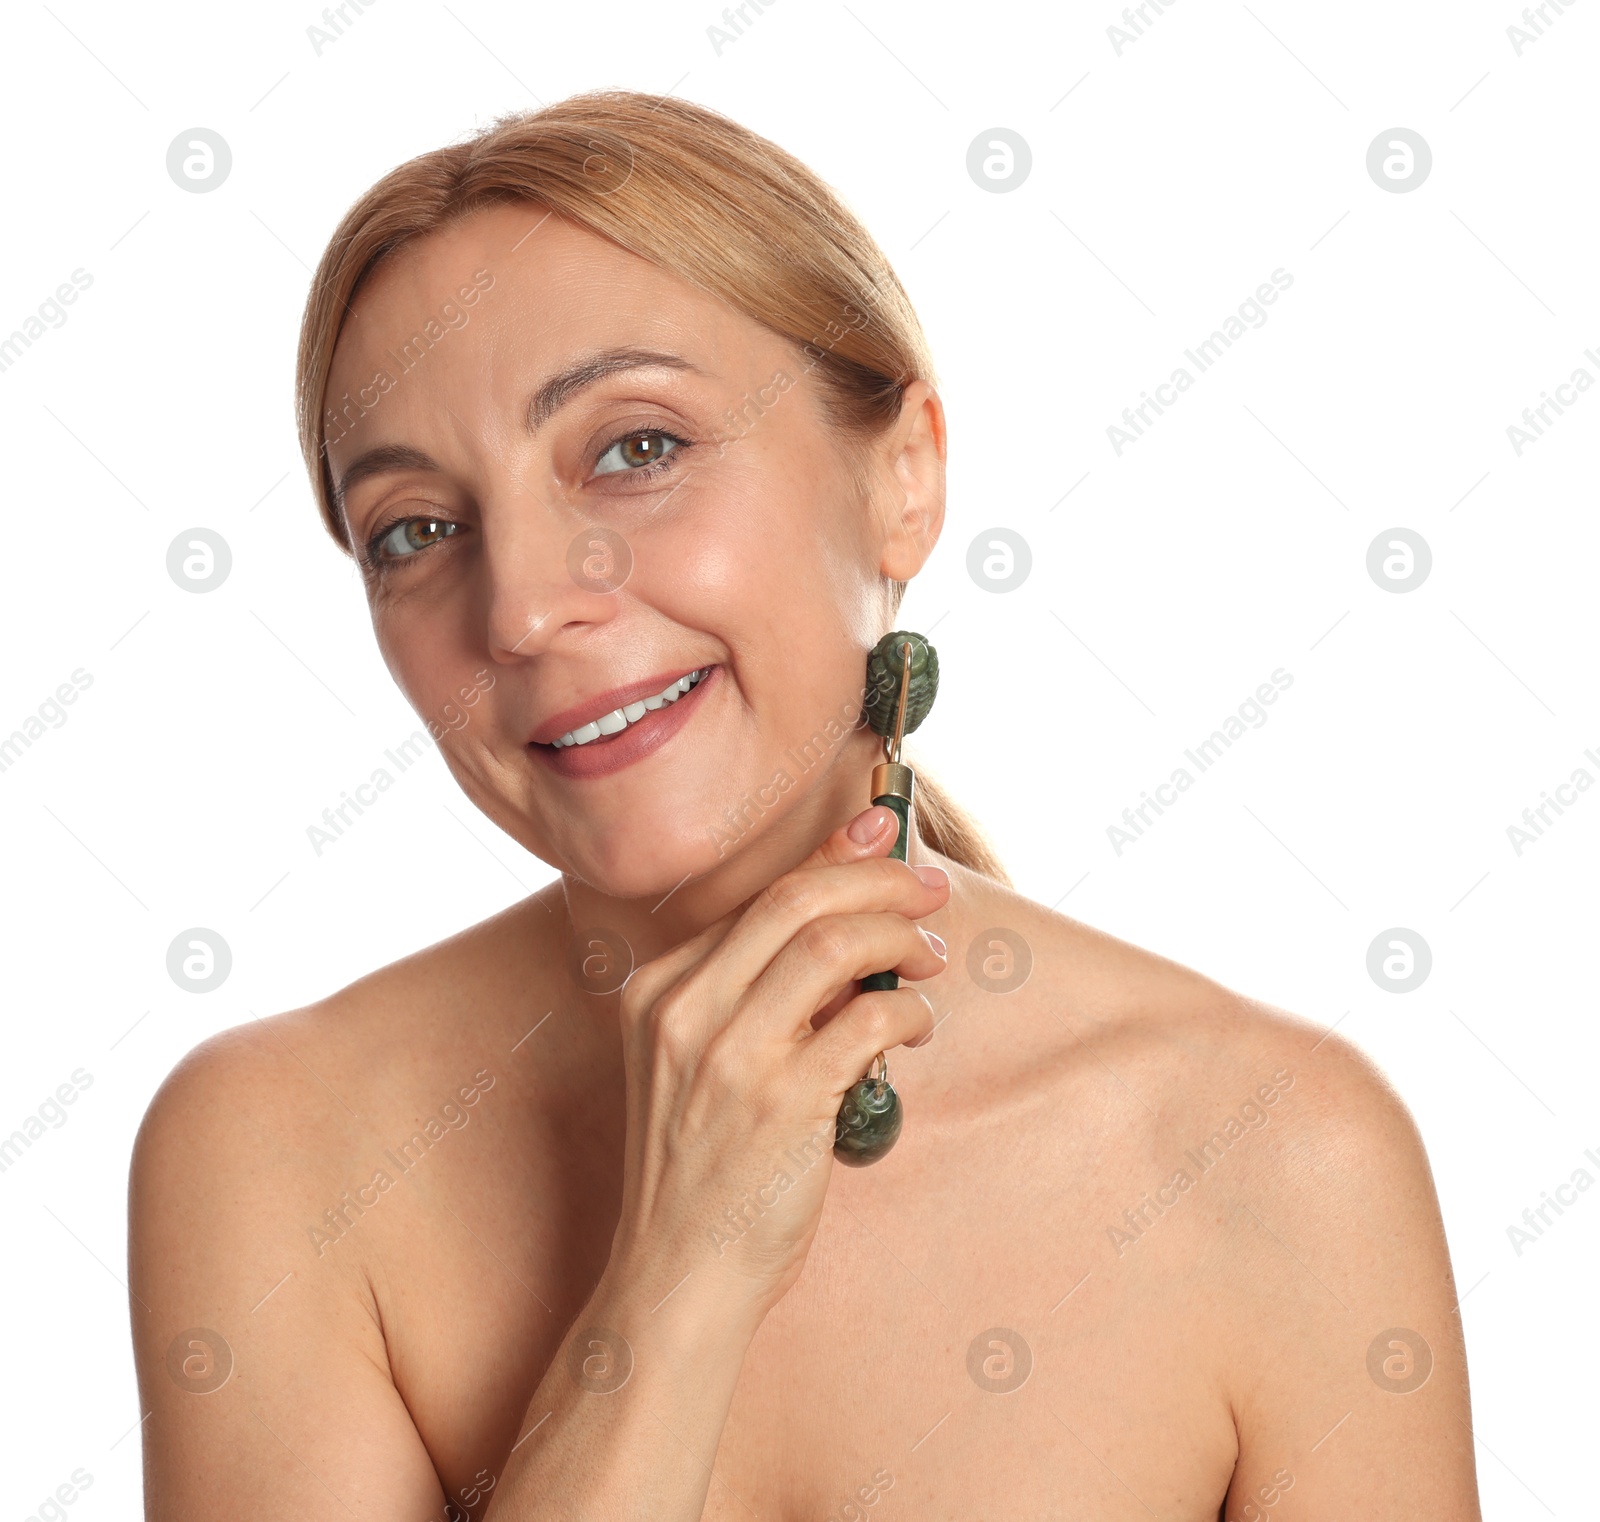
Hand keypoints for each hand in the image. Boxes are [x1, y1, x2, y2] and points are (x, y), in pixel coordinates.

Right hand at [605, 804, 947, 1323]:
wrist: (678, 1274)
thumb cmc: (704, 1170)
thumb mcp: (703, 1063)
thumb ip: (759, 995)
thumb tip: (849, 923)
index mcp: (658, 991)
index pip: (759, 898)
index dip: (831, 859)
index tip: (879, 833)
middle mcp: (683, 1010)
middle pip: (795, 901)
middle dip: (876, 879)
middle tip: (927, 888)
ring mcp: (728, 1054)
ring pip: (832, 944)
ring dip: (897, 940)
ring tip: (926, 960)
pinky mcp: (780, 1101)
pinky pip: (866, 1020)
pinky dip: (906, 1013)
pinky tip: (914, 1027)